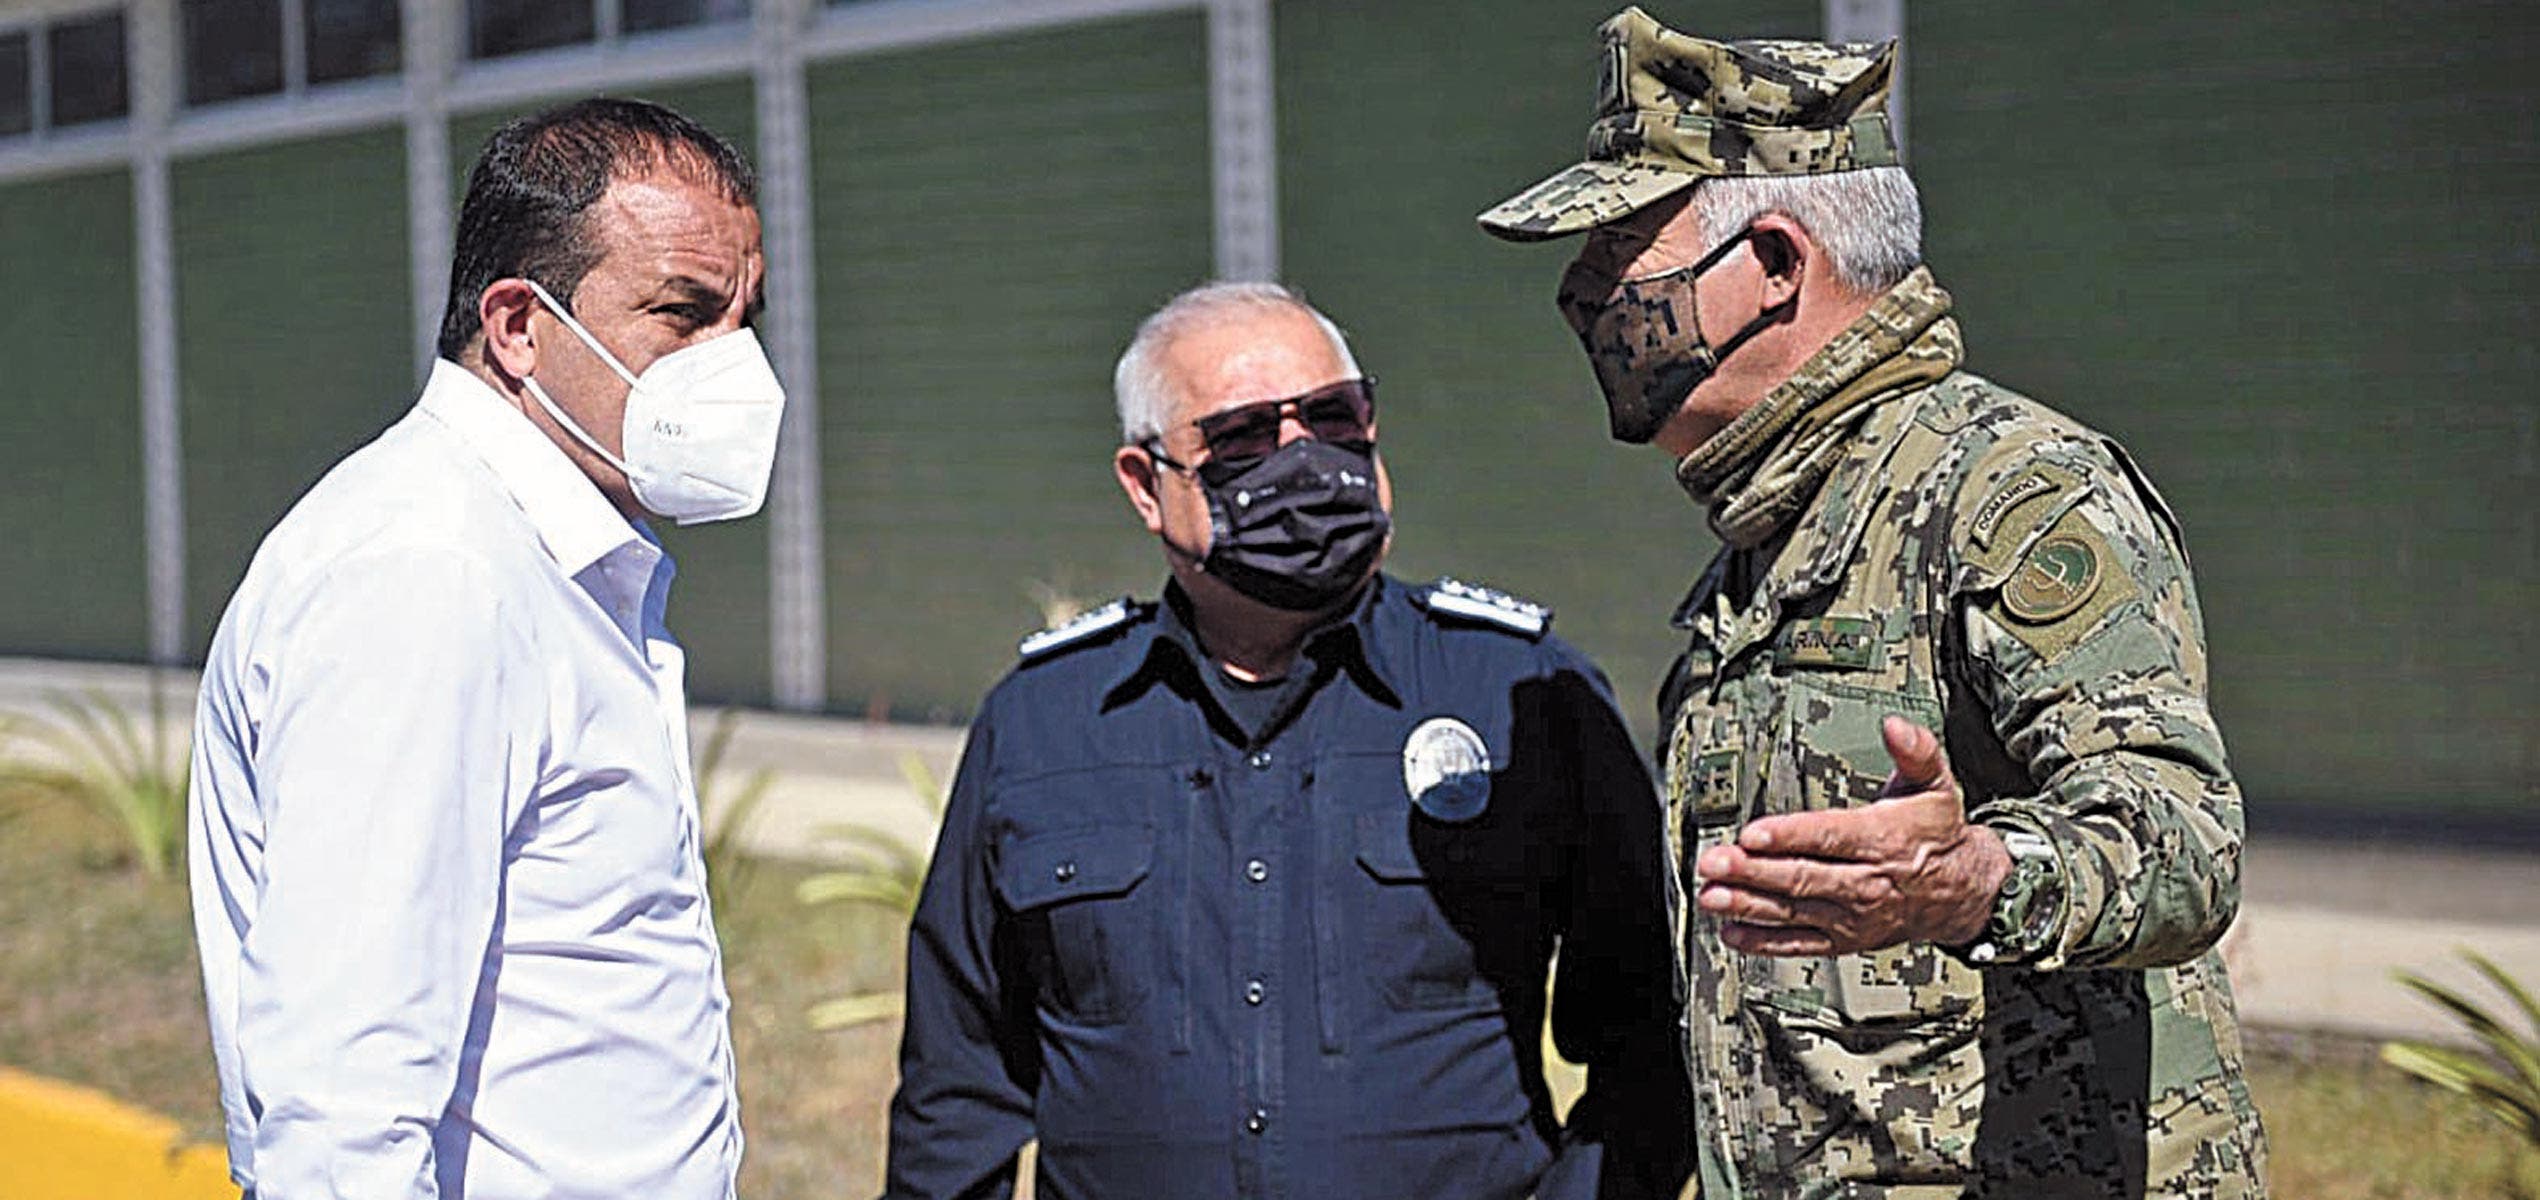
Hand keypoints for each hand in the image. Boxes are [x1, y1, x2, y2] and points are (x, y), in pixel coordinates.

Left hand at [1694, 716, 2009, 956]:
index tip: (1754, 833)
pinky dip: (1765, 942)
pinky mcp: (1844, 939)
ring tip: (1710, 895)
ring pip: (1794, 911)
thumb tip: (1896, 725)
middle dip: (1753, 871)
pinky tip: (1732, 933)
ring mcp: (1851, 916)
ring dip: (1748, 904)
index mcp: (1881, 841)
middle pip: (1802, 877)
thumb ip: (1916, 752)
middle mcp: (1864, 882)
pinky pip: (1800, 944)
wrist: (1963, 891)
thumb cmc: (1937, 834)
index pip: (1830, 837)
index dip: (1790, 836)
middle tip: (1714, 861)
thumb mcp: (1935, 786)